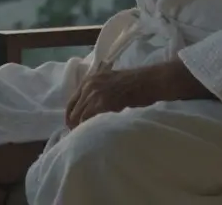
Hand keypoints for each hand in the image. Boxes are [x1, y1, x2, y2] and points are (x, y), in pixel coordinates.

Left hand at [65, 60, 206, 128]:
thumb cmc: (135, 84)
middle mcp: (89, 86)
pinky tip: (99, 136)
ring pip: (80, 119)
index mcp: (89, 80)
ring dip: (84, 130)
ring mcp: (96, 94)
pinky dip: (92, 130)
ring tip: (91, 140)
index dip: (71, 118)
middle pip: (73, 113)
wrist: (151, 81)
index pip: (70, 104)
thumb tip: (87, 113)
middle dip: (76, 127)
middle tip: (83, 138)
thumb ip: (97, 93)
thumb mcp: (110, 82)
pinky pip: (91, 122)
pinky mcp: (104, 103)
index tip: (74, 129)